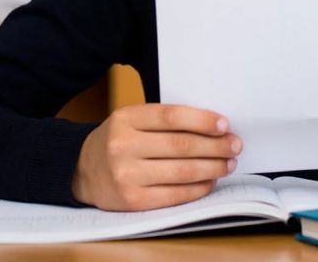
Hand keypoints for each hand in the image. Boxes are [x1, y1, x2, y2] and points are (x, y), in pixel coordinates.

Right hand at [73, 103, 241, 210]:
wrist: (82, 170)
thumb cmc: (118, 141)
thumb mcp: (132, 120)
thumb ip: (164, 121)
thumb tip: (213, 127)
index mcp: (125, 118)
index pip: (171, 117)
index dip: (202, 120)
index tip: (224, 124)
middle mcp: (123, 146)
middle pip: (181, 146)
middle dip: (215, 146)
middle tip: (235, 145)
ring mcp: (126, 175)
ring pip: (181, 171)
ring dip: (212, 167)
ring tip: (228, 163)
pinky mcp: (132, 200)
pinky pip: (174, 194)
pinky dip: (197, 188)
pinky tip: (210, 181)